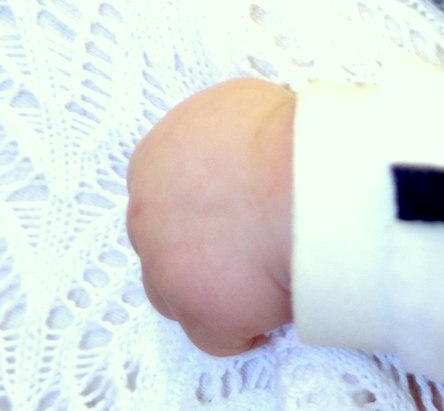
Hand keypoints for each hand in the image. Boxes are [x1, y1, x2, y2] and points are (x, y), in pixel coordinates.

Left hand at [126, 78, 295, 355]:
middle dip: (196, 249)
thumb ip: (216, 132)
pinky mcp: (199, 316)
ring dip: (211, 293)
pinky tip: (270, 314)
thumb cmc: (277, 137)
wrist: (297, 183)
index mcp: (151, 163)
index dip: (197, 205)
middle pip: (162, 243)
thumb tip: (234, 143)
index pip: (160, 194)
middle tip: (242, 245)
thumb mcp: (235, 105)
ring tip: (257, 282)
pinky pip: (216, 337)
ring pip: (176, 296)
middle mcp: (146, 217)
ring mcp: (167, 271)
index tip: (227, 210)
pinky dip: (242, 331)